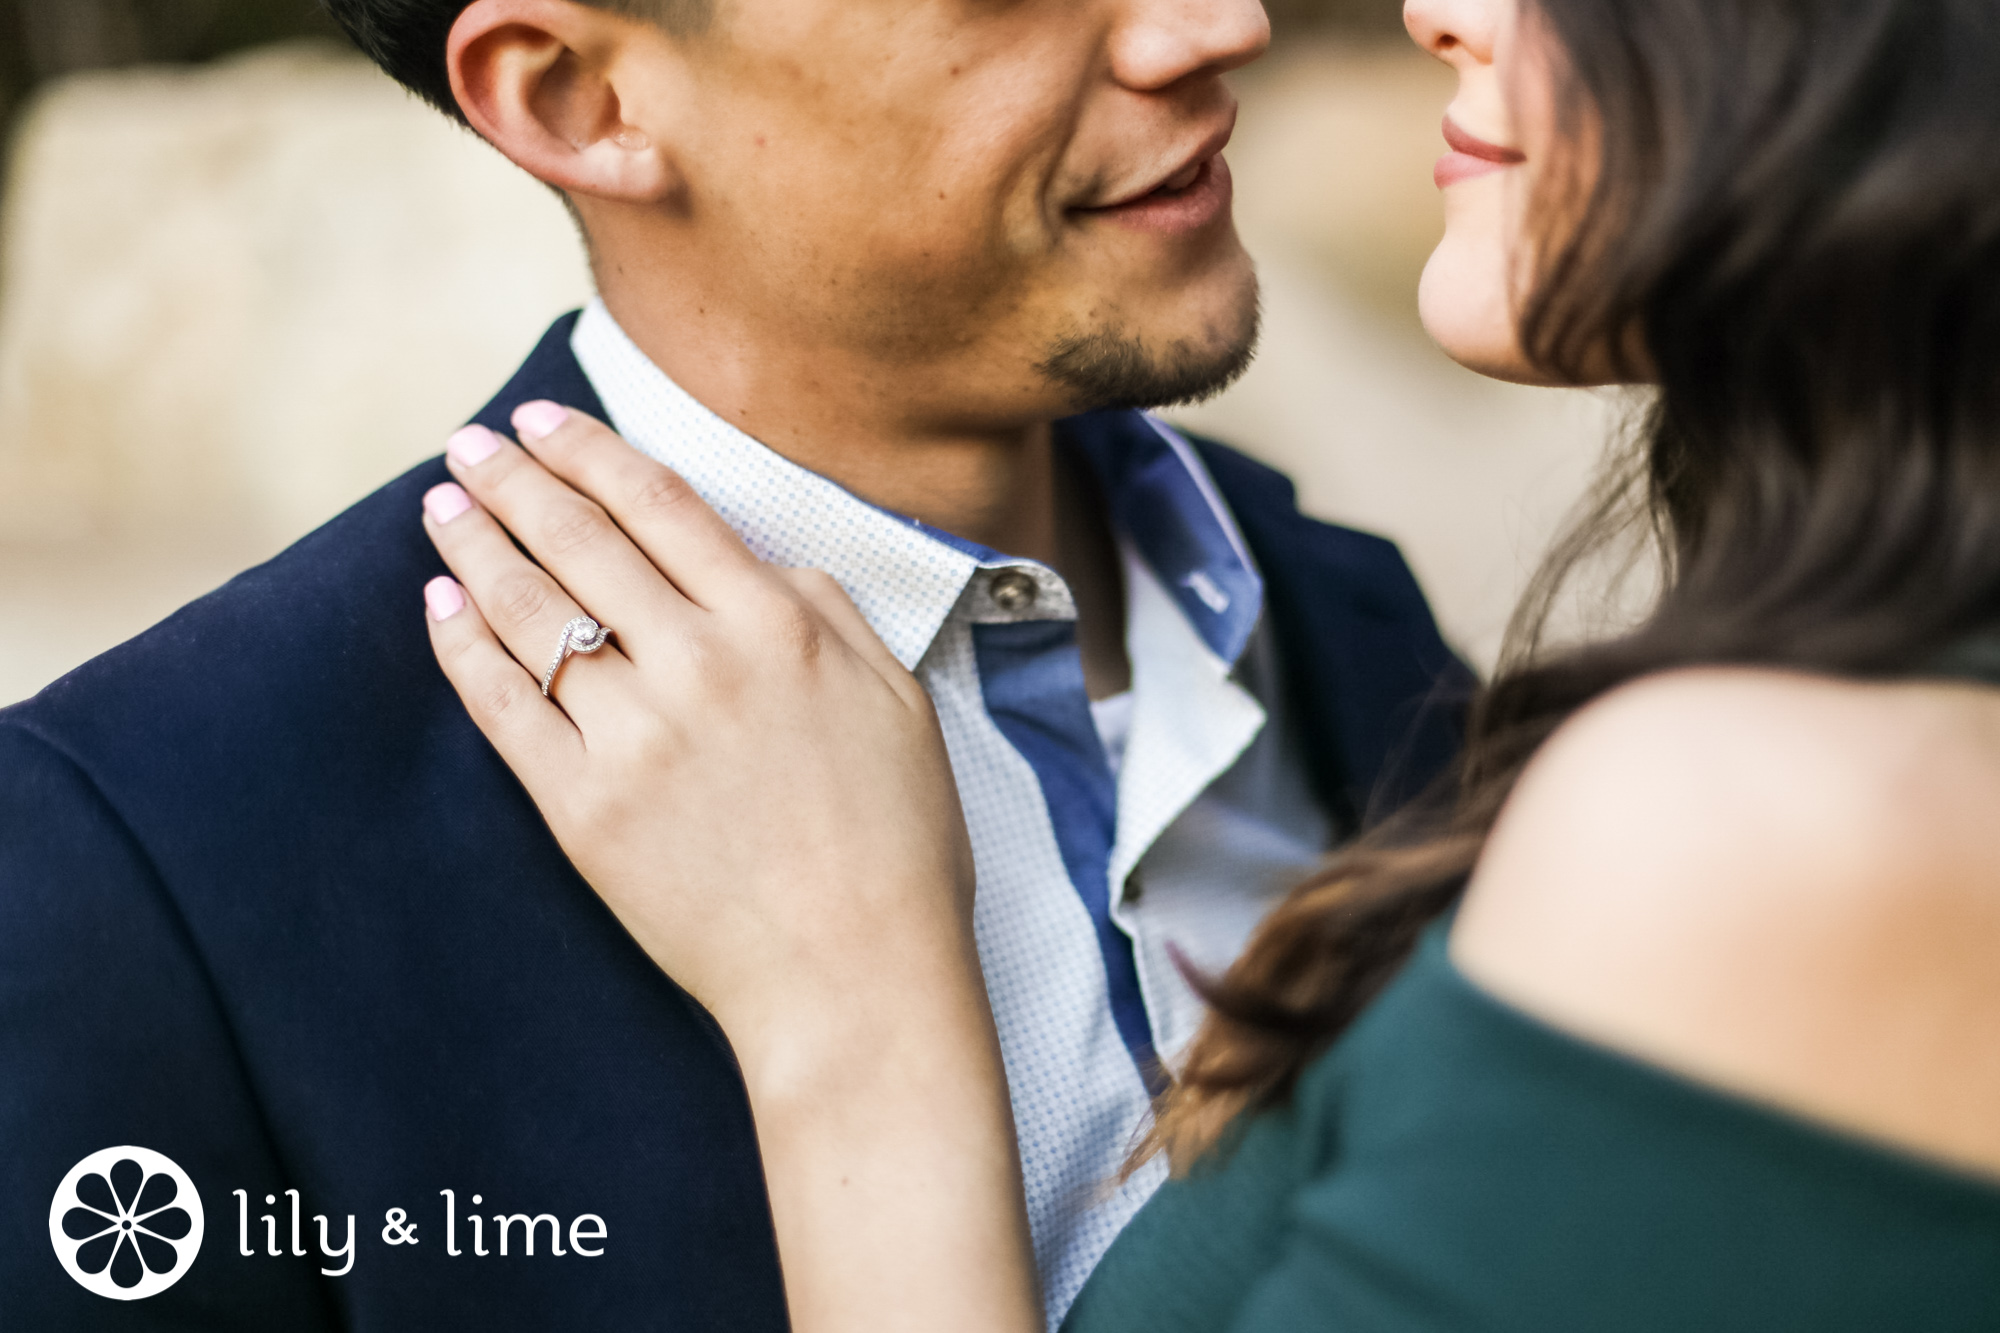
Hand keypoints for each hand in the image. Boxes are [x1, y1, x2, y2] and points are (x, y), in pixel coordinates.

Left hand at [418, 404, 1040, 1332]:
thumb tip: (759, 563)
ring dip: (476, 546)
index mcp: (779, 626)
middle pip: (581, 542)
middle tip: (470, 444)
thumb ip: (827, 611)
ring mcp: (635, 736)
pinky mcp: (585, 810)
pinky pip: (504, 709)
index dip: (590, 452)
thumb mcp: (898, 700)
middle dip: (515, 481)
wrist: (854, 978)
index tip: (542, 419)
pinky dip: (464, 649)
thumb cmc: (897, 844)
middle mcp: (699, 662)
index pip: (660, 505)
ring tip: (442, 507)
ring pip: (530, 613)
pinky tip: (440, 608)